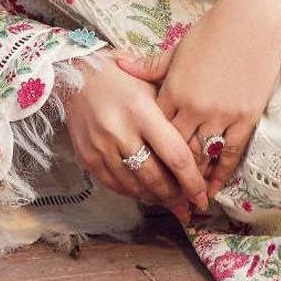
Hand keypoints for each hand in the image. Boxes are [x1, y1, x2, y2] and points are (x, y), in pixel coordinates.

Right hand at [59, 53, 209, 222]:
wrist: (77, 73)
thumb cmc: (125, 77)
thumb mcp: (153, 85)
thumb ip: (174, 116)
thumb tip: (202, 151)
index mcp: (142, 110)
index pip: (175, 155)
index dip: (192, 181)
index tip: (203, 197)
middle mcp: (120, 131)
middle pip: (154, 177)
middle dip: (175, 197)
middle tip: (189, 207)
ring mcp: (100, 146)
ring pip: (134, 185)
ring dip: (155, 198)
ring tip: (170, 202)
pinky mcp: (87, 156)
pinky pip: (113, 184)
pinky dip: (132, 193)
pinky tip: (145, 194)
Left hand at [115, 0, 280, 197]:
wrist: (254, 19)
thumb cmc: (215, 29)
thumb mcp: (179, 48)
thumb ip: (151, 66)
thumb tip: (120, 64)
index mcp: (172, 90)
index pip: (155, 131)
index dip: (150, 152)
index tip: (145, 170)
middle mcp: (192, 107)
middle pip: (175, 150)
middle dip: (168, 174)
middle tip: (163, 194)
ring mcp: (220, 114)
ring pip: (201, 156)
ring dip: (193, 179)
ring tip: (186, 197)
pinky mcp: (245, 116)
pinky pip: (231, 153)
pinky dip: (221, 173)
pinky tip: (214, 188)